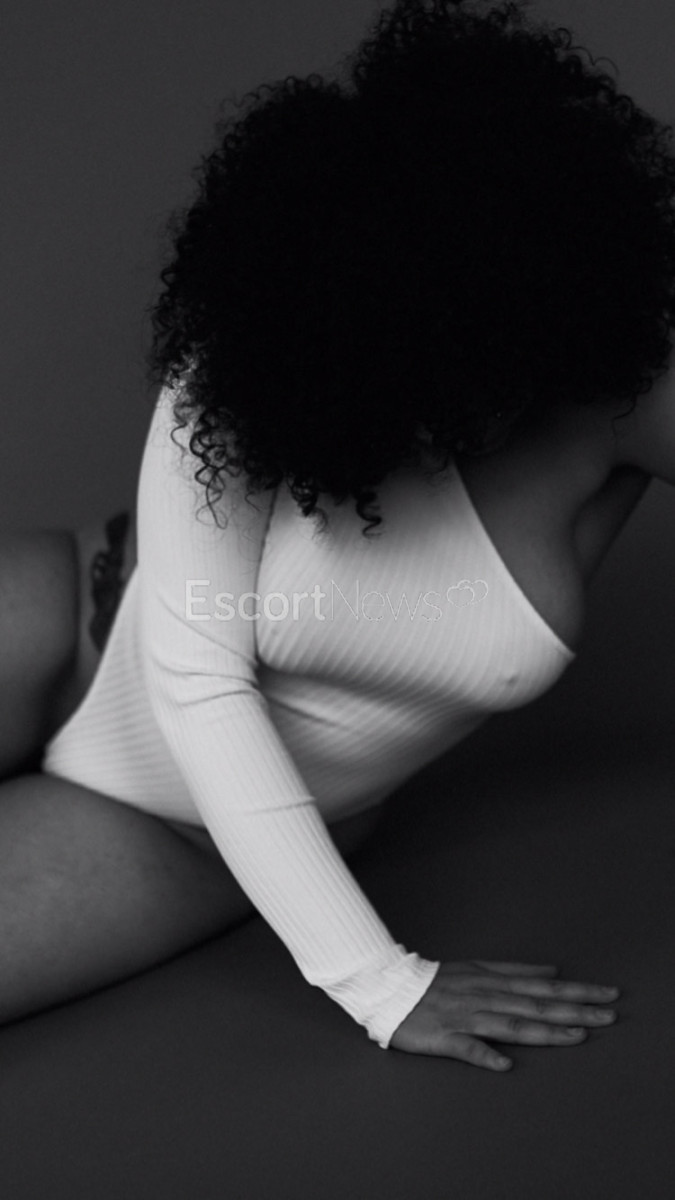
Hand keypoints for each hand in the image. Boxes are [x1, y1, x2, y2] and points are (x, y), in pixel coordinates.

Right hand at [389, 960, 619, 1068]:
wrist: (389, 988)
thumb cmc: (435, 981)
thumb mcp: (476, 967)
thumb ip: (514, 970)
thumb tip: (551, 970)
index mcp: (491, 979)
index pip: (542, 986)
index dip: (575, 991)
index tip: (606, 995)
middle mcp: (483, 995)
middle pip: (535, 1003)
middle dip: (574, 1009)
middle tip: (609, 1015)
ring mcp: (465, 1016)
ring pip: (510, 1024)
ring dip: (544, 1030)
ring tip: (577, 1036)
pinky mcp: (443, 1036)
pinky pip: (466, 1047)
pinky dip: (485, 1055)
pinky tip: (504, 1065)